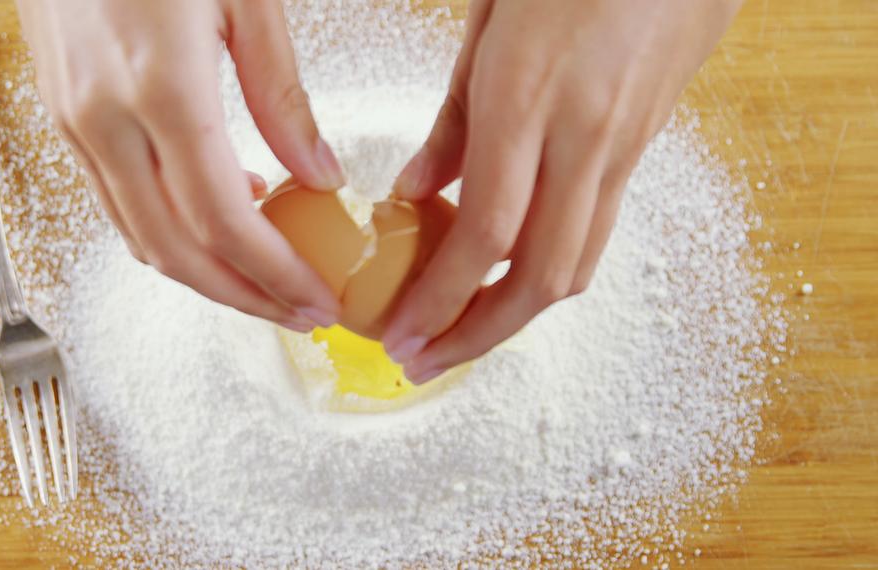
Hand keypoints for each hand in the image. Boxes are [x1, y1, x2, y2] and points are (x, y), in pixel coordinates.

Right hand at [16, 0, 345, 331]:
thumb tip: (319, 175)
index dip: (274, 274)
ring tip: (264, 284)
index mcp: (161, 88)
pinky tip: (214, 226)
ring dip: (206, 278)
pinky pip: (116, 206)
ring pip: (140, 240)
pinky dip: (168, 236)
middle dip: (245, 297)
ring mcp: (74, 124)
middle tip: (299, 310)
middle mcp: (106, 119)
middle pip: (178, 252)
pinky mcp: (62, 119)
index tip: (317, 297)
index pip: (224, 221)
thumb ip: (282, 96)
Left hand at [383, 0, 741, 381]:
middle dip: (477, 335)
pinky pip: (595, 234)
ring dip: (515, 317)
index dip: (440, 298)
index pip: (484, 233)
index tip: (402, 332)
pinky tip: (508, 277)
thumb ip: (452, 121)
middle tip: (425, 359)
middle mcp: (580, 137)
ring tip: (460, 334)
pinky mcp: (640, 150)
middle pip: (538, 276)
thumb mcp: (486, 23)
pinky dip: (548, 273)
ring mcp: (619, 148)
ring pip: (576, 266)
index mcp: (527, 98)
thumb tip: (414, 192)